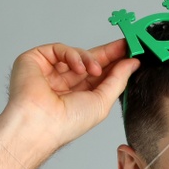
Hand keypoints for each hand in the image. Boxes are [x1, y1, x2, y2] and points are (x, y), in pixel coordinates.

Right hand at [3, 39, 139, 149]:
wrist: (41, 123)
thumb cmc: (67, 123)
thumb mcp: (102, 102)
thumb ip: (118, 80)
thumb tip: (132, 63)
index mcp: (79, 95)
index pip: (99, 73)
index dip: (115, 61)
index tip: (133, 52)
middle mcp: (64, 83)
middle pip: (90, 60)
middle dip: (109, 53)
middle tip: (125, 45)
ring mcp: (50, 71)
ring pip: (76, 54)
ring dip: (90, 59)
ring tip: (96, 70)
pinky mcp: (36, 60)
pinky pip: (59, 49)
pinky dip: (73, 55)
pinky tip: (79, 68)